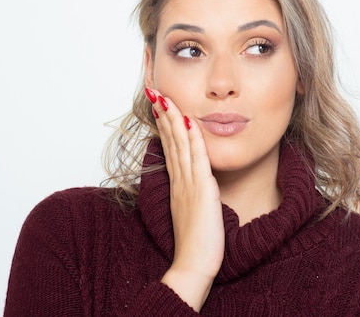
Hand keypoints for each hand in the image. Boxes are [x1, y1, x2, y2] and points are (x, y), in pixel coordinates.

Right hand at [146, 88, 224, 311]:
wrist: (193, 266)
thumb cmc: (195, 244)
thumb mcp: (190, 214)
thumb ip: (189, 197)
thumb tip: (191, 186)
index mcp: (178, 186)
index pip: (169, 149)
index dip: (165, 127)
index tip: (160, 108)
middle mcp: (180, 181)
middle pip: (171, 141)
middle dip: (164, 115)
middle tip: (157, 94)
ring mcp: (189, 184)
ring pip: (180, 145)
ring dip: (173, 119)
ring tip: (166, 98)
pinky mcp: (202, 190)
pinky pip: (197, 159)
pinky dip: (192, 139)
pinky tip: (188, 121)